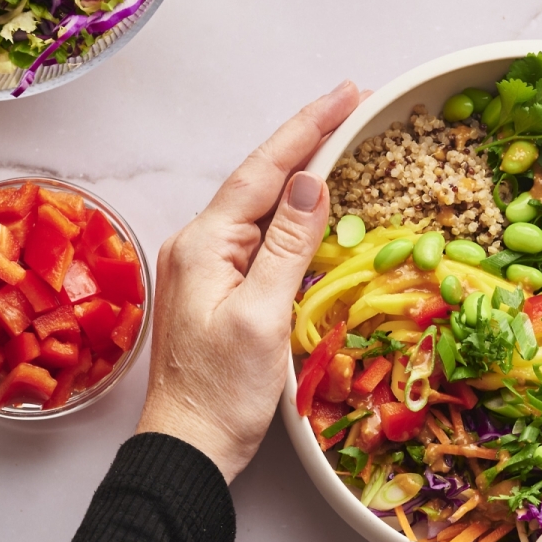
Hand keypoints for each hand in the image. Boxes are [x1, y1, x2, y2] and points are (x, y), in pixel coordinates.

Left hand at [136, 83, 360, 479]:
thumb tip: (312, 183)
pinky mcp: (217, 288)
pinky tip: (311, 205)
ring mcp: (205, 266)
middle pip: (260, 179)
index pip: (264, 171)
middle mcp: (198, 245)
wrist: (188, 447)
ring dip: (299, 173)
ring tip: (341, 140)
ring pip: (259, 206)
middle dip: (308, 141)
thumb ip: (287, 246)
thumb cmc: (223, 394)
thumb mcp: (263, 317)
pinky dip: (289, 213)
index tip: (346, 94)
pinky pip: (257, 235)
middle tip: (353, 106)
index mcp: (205, 243)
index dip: (308, 128)